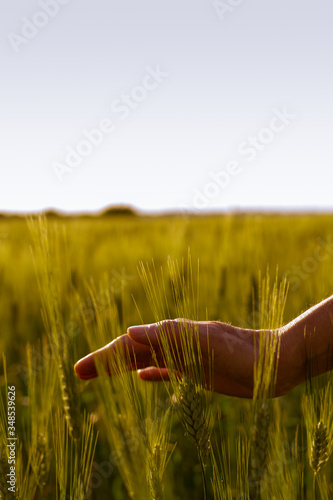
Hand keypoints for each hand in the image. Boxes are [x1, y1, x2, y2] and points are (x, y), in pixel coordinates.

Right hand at [75, 319, 295, 397]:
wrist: (270, 363)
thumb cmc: (240, 351)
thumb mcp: (204, 341)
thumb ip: (169, 336)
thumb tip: (130, 331)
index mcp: (170, 336)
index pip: (128, 346)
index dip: (103, 357)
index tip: (79, 369)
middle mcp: (173, 345)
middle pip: (131, 353)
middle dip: (105, 361)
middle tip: (79, 373)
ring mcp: (184, 358)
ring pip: (144, 361)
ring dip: (122, 367)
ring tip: (101, 374)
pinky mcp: (197, 371)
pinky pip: (167, 371)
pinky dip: (151, 373)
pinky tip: (142, 377)